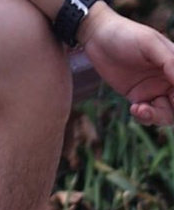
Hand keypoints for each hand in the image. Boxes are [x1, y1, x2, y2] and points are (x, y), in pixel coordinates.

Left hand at [80, 3, 173, 125]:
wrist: (99, 40)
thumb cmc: (127, 35)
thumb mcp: (150, 44)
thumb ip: (170, 61)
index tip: (172, 100)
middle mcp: (168, 77)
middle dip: (168, 112)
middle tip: (151, 109)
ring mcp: (153, 88)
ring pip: (164, 112)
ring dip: (155, 116)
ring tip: (138, 109)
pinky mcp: (137, 96)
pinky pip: (146, 114)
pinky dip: (143, 116)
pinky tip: (134, 108)